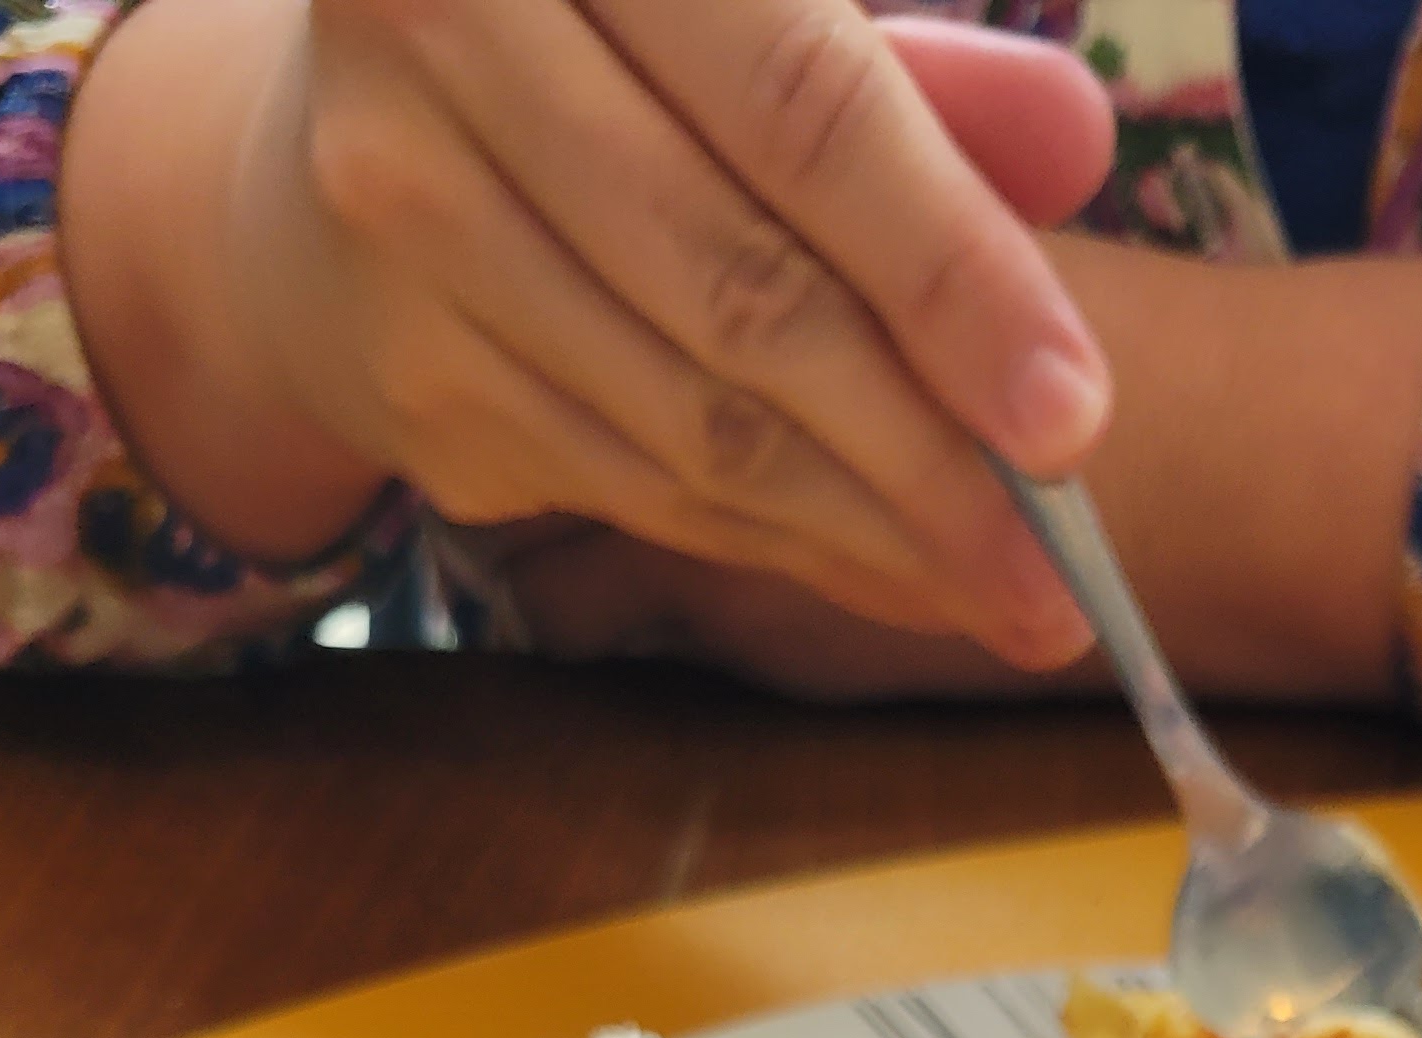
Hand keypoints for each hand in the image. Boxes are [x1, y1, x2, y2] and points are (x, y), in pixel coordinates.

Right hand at [63, 0, 1116, 661]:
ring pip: (688, 425)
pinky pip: (636, 488)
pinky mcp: (403, 373)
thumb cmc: (622, 40)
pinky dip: (779, 543)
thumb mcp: (754, 2)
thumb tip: (1072, 146)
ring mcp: (401, 218)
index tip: (1072, 420)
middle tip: (1060, 574)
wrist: (349, 118)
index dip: (946, 273)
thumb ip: (918, 68)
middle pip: (743, 296)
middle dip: (924, 459)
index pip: (801, 111)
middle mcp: (441, 39)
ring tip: (1003, 595)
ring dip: (866, 533)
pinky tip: (887, 572)